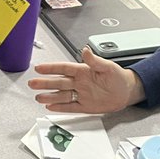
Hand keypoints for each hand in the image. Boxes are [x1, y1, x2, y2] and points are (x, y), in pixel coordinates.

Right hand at [27, 46, 145, 114]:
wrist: (126, 92)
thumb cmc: (119, 77)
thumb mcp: (108, 67)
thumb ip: (95, 60)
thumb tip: (85, 50)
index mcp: (83, 71)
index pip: (64, 68)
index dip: (51, 69)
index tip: (39, 68)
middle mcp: (79, 83)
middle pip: (58, 83)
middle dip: (45, 83)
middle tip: (33, 83)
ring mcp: (81, 94)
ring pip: (61, 96)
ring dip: (50, 96)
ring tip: (38, 97)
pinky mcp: (84, 106)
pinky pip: (70, 106)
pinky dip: (60, 107)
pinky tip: (50, 106)